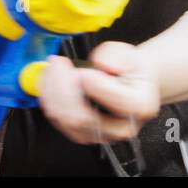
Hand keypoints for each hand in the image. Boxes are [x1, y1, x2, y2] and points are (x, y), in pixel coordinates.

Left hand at [37, 42, 159, 145]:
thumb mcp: (127, 53)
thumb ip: (115, 56)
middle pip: (82, 117)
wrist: (131, 79)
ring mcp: (101, 134)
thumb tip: (103, 65)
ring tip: (54, 68)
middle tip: (60, 63)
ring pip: (66, 120)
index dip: (91, 83)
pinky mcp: (83, 133)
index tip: (81, 69)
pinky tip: (50, 81)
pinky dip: (50, 98)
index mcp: (138, 105)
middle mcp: (121, 126)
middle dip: (63, 87)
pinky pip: (58, 120)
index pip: (112, 100)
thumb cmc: (129, 68)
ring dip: (53, 91)